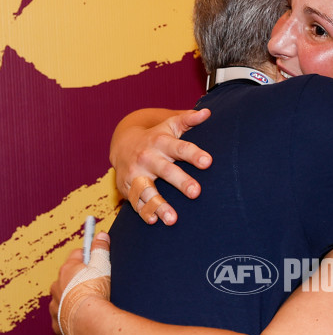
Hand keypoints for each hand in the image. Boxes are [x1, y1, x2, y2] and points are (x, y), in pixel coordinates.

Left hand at [50, 233, 111, 334]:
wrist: (89, 321)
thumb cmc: (95, 292)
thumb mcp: (102, 266)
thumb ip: (101, 250)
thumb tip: (101, 235)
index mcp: (67, 270)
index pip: (77, 255)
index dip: (88, 256)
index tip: (96, 258)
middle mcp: (57, 286)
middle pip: (68, 278)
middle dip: (80, 279)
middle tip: (96, 284)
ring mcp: (55, 305)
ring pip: (63, 298)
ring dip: (74, 299)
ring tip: (91, 304)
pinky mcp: (57, 323)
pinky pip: (63, 317)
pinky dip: (72, 317)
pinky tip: (84, 318)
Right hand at [110, 108, 211, 224]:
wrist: (122, 143)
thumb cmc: (155, 136)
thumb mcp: (169, 125)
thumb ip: (188, 120)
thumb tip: (207, 113)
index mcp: (161, 142)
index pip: (180, 148)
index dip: (194, 154)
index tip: (208, 162)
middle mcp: (147, 158)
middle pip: (166, 170)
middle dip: (181, 181)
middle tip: (196, 192)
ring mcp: (136, 174)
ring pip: (148, 191)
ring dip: (159, 205)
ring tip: (173, 219)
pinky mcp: (128, 188)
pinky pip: (135, 202)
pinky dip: (143, 212)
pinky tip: (154, 221)